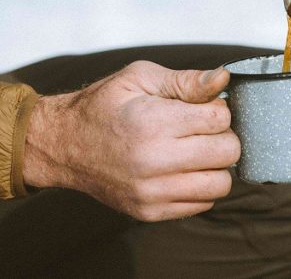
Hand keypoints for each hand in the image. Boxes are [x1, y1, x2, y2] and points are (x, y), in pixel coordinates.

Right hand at [23, 61, 237, 221]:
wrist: (63, 145)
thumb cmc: (103, 106)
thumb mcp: (140, 78)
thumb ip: (186, 80)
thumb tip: (224, 78)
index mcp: (153, 122)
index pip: (220, 119)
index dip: (217, 108)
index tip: (201, 107)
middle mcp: (153, 161)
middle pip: (227, 152)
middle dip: (221, 135)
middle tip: (200, 129)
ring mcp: (152, 192)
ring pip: (220, 184)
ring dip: (215, 165)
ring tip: (194, 150)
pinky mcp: (150, 212)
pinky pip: (201, 204)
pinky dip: (200, 186)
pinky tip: (180, 169)